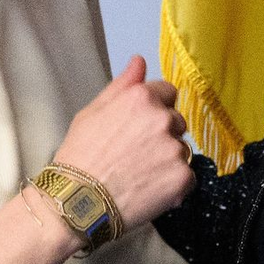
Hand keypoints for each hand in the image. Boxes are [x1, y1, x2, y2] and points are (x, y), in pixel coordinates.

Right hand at [54, 56, 194, 228]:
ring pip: (182, 149)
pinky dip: (173, 184)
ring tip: (139, 175)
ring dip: (168, 159)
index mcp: (142, 98)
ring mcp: (175, 149)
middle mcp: (163, 119)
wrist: (76, 202)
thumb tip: (139, 61)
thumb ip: (122, 85)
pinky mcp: (183, 177)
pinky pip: (187, 176)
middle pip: (176, 121)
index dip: (155, 109)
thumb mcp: (92, 112)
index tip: (139, 127)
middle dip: (162, 134)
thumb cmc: (79, 156)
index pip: (168, 92)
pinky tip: (149, 190)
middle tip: (135, 154)